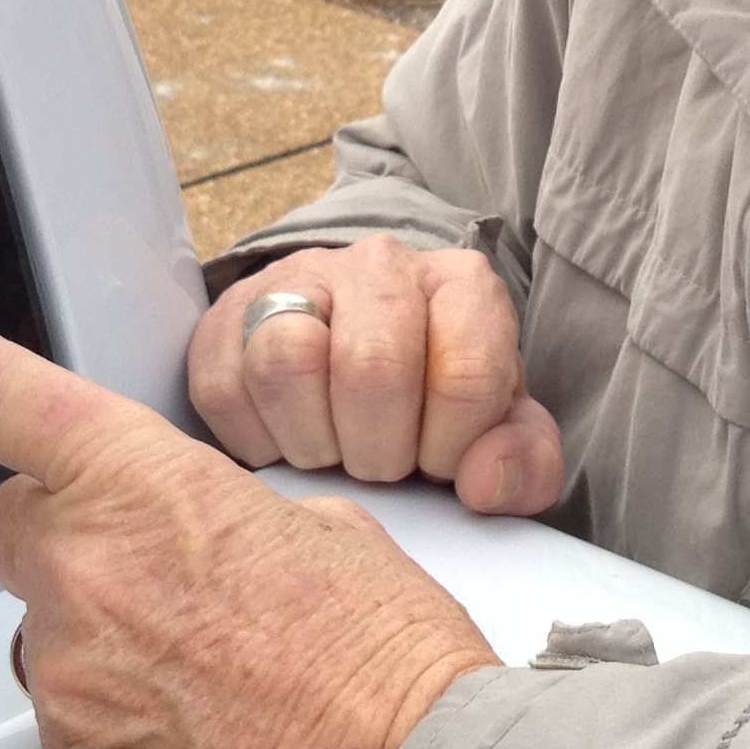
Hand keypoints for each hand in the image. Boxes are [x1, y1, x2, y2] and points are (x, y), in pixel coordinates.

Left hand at [0, 288, 498, 748]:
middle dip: (79, 544)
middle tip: (175, 581)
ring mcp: (73, 695)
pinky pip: (82, 736)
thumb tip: (207, 550)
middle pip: (24, 536)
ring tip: (231, 683)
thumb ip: (227, 519)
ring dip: (120, 650)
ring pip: (61, 646)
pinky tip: (220, 746)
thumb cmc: (397, 677)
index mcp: (147, 494)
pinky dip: (136, 736)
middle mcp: (87, 587)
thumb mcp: (332, 537)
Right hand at [190, 237, 563, 514]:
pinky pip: (224, 389)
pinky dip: (255, 441)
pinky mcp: (226, 315)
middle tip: (380, 464)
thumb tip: (484, 484)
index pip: (466, 375)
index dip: (449, 448)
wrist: (352, 362)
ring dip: (312, 442)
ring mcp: (297, 279)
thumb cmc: (436, 405)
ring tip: (332, 450)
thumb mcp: (499, 432)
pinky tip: (286, 439)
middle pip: (371, 369)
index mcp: (462, 286)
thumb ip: (525, 461)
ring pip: (287, 362)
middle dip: (377, 451)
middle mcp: (381, 264)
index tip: (437, 463)